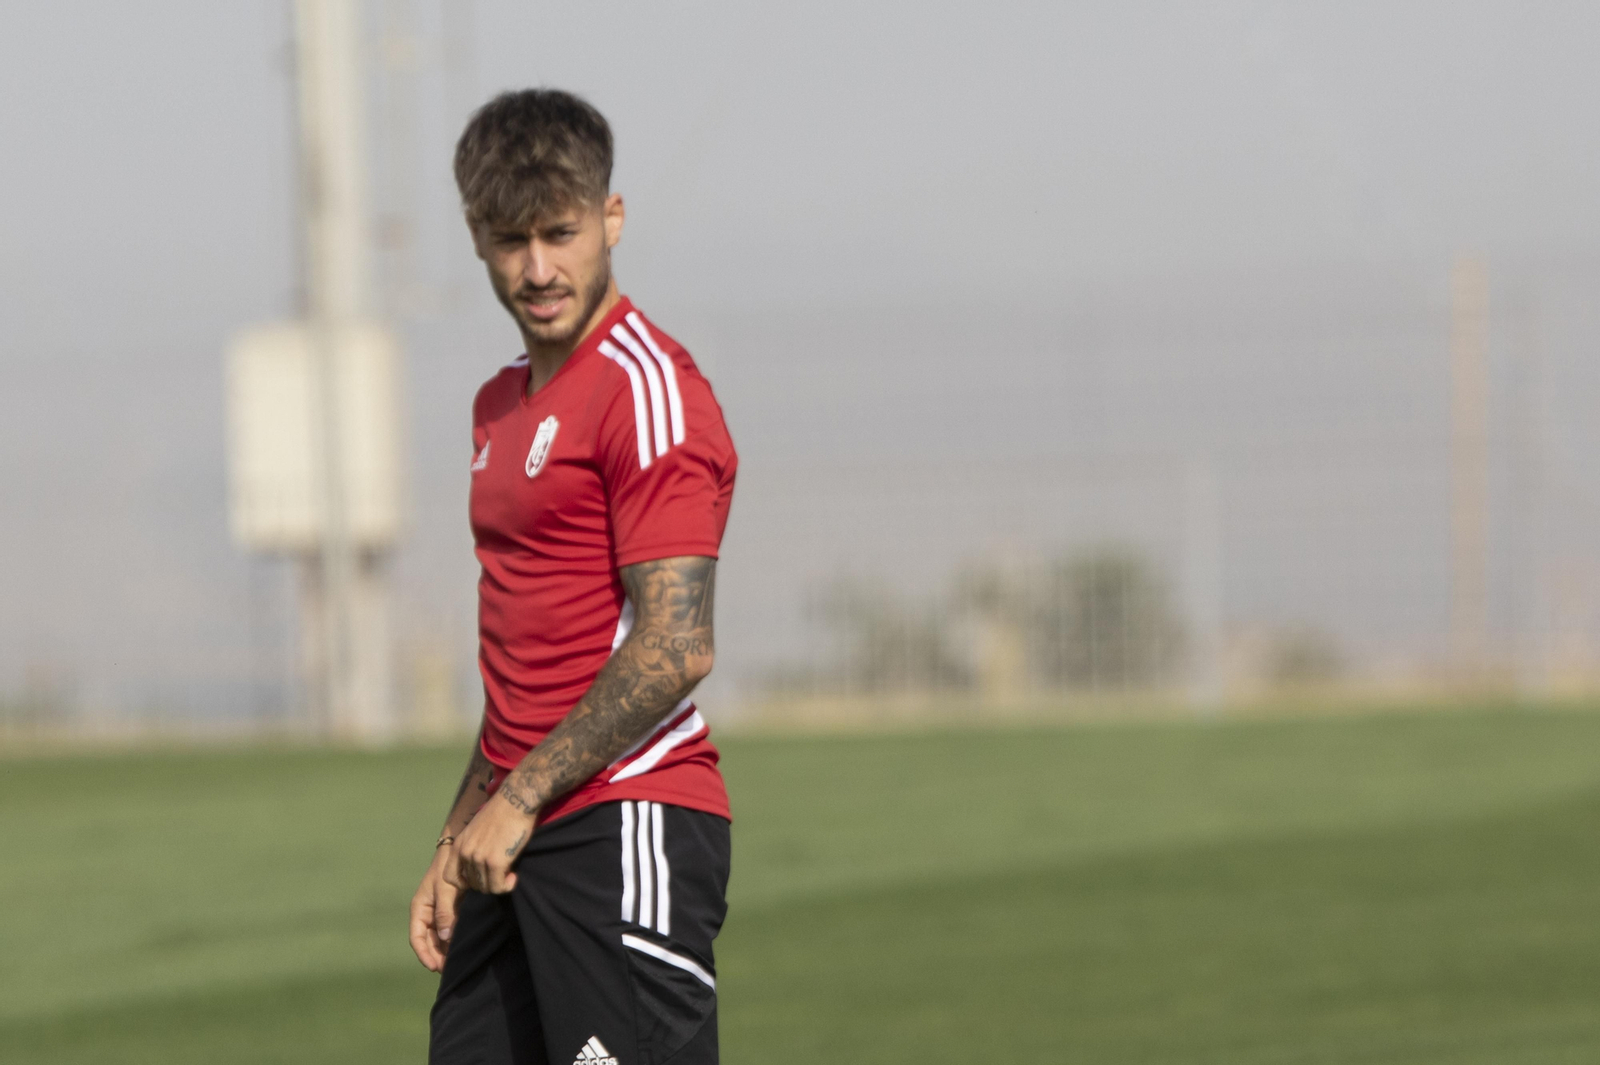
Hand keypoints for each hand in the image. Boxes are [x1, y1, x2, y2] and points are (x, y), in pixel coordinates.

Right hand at [409, 845, 460, 971]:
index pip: (417, 938)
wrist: (459, 848)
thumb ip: (444, 912)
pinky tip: (462, 948)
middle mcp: (428, 913)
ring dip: (445, 950)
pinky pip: (450, 929)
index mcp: (420, 908)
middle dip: (436, 956)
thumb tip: (445, 937)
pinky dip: (454, 940)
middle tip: (450, 970)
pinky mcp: (452, 909)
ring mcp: (439, 912)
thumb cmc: (448, 866)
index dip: (424, 954)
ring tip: (457, 963)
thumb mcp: (444, 888)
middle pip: (429, 942)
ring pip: (440, 938)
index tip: (435, 967)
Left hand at [445, 792, 538, 894]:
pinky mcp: (495, 863)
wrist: (515, 802)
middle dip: (487, 882)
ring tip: (509, 873)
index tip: (480, 877)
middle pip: (472, 884)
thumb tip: (477, 867)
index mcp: (458, 845)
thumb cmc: (500, 814)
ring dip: (498, 884)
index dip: (465, 882)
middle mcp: (465, 853)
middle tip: (500, 873)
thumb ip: (471, 848)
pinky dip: (507, 885)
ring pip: (485, 887)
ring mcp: (479, 859)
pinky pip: (498, 887)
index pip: (450, 877)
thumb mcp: (475, 831)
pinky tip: (514, 877)